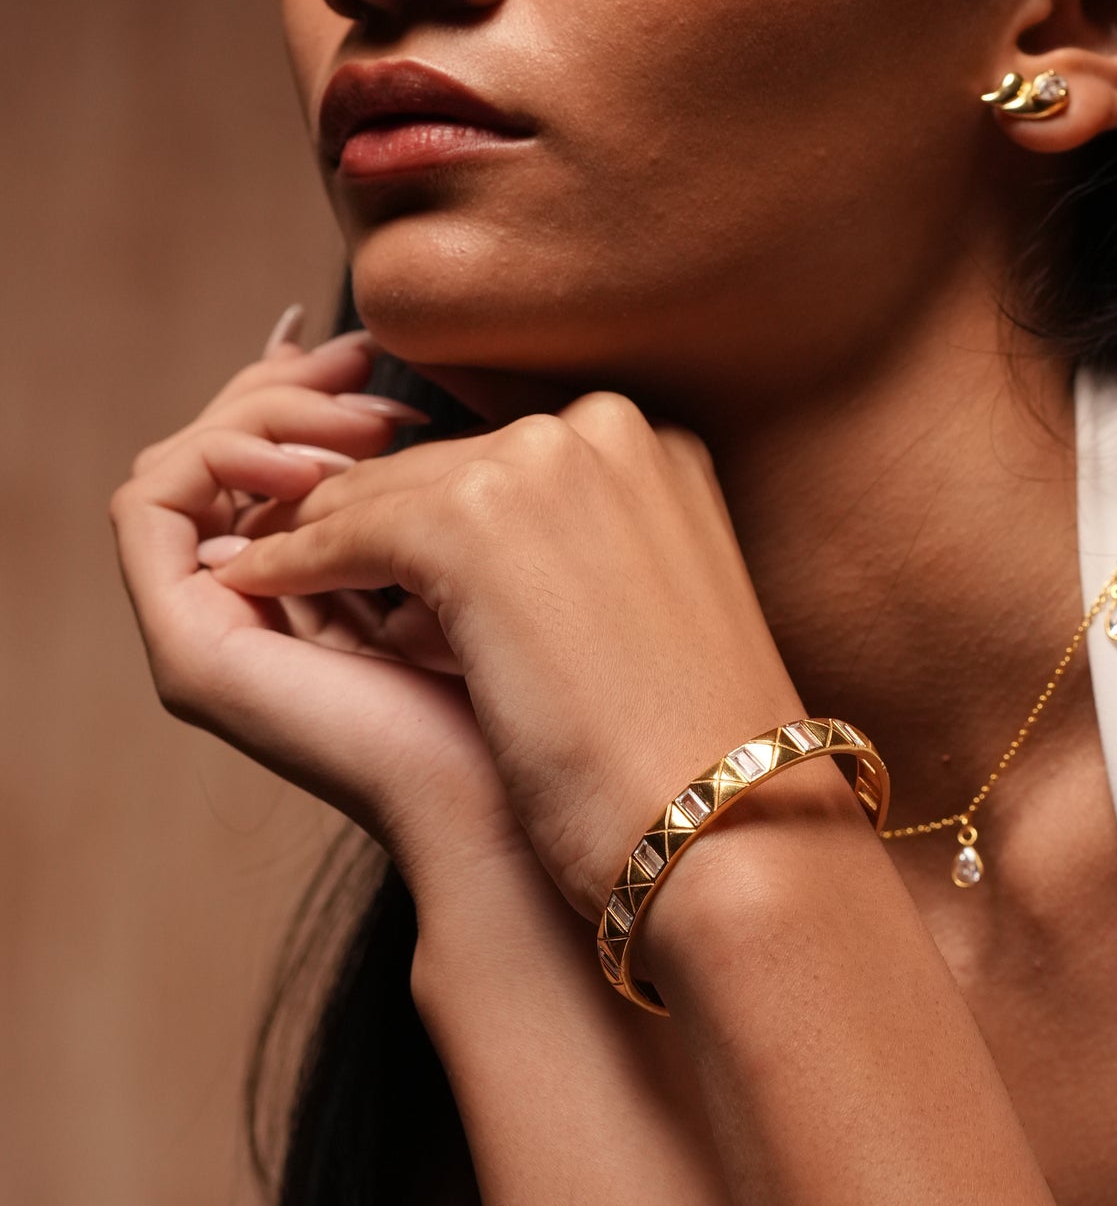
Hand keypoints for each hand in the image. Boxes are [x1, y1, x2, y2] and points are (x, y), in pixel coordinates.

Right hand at [111, 321, 523, 884]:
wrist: (530, 808)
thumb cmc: (549, 689)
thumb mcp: (498, 545)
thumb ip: (444, 476)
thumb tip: (411, 388)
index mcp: (324, 589)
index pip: (280, 455)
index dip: (319, 387)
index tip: (385, 348)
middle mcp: (252, 609)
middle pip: (228, 452)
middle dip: (294, 388)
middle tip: (368, 361)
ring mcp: (210, 630)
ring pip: (183, 460)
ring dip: (266, 415)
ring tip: (363, 423)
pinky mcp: (190, 649)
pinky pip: (152, 502)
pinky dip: (221, 452)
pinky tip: (312, 463)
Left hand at [207, 391, 806, 915]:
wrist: (731, 825)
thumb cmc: (694, 748)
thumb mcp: (650, 605)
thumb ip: (586, 549)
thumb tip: (479, 562)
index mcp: (658, 441)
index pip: (507, 454)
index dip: (437, 509)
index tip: (378, 552)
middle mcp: (606, 424)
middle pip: (444, 460)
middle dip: (377, 519)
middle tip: (306, 560)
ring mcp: (544, 462)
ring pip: (387, 489)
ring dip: (329, 539)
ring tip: (272, 573)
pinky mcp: (477, 520)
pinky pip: (347, 530)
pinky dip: (293, 561)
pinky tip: (253, 587)